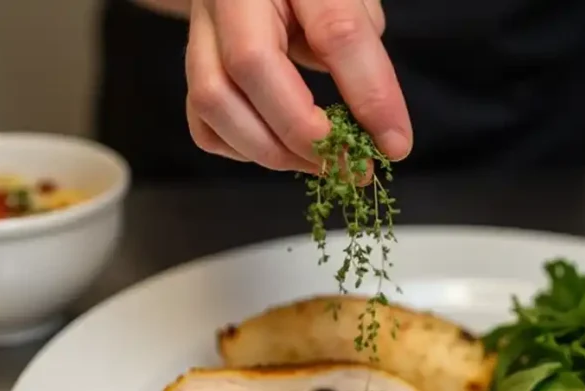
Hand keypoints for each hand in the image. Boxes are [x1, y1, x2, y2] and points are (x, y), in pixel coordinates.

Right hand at [185, 0, 410, 172]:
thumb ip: (363, 46)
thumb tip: (376, 122)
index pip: (335, 29)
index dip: (369, 94)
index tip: (394, 143)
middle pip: (251, 65)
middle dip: (307, 133)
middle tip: (352, 165)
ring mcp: (199, 30)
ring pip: (213, 100)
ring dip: (272, 150)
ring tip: (319, 163)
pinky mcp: (190, 66)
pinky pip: (203, 121)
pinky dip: (242, 149)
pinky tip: (281, 151)